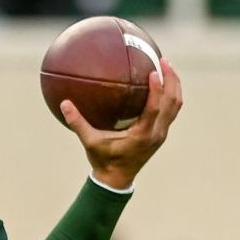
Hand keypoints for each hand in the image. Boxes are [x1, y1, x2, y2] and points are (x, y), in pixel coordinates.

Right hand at [61, 57, 182, 189]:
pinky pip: (170, 111)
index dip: (157, 89)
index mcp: (143, 134)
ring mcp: (161, 134)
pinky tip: (161, 85)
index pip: (155, 108)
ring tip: (167, 68)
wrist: (116, 179)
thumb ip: (77, 123)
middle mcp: (156, 133)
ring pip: (176, 106)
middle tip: (164, 61)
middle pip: (173, 103)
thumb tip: (64, 104)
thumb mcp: (89, 142)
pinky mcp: (160, 134)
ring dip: (174, 86)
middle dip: (172, 80)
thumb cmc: (103, 160)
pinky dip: (169, 96)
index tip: (153, 72)